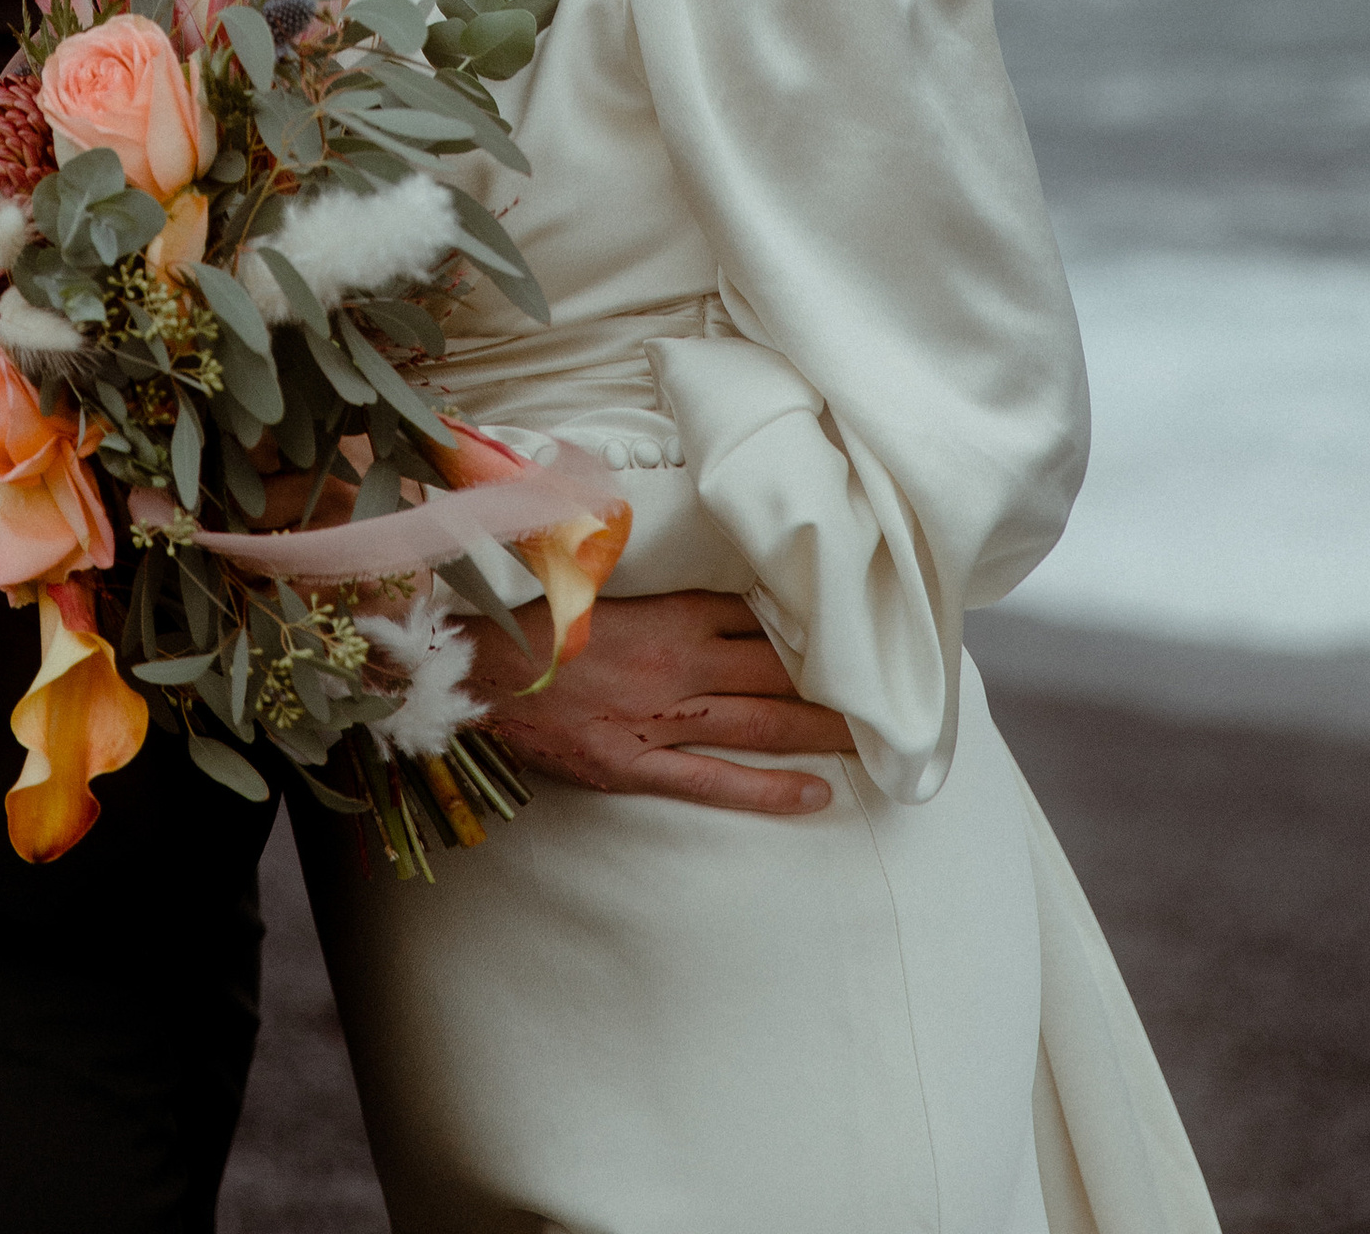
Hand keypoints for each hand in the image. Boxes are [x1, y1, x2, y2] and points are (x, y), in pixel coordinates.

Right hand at [464, 590, 853, 815]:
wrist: (477, 672)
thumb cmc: (536, 623)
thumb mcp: (597, 580)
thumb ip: (654, 581)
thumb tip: (702, 575)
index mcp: (667, 611)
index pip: (754, 611)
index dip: (806, 621)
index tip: (854, 626)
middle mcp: (677, 661)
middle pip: (773, 665)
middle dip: (834, 676)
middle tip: (892, 688)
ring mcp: (660, 716)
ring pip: (759, 719)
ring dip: (818, 727)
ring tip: (874, 739)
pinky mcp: (638, 764)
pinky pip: (715, 780)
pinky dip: (767, 788)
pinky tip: (815, 793)